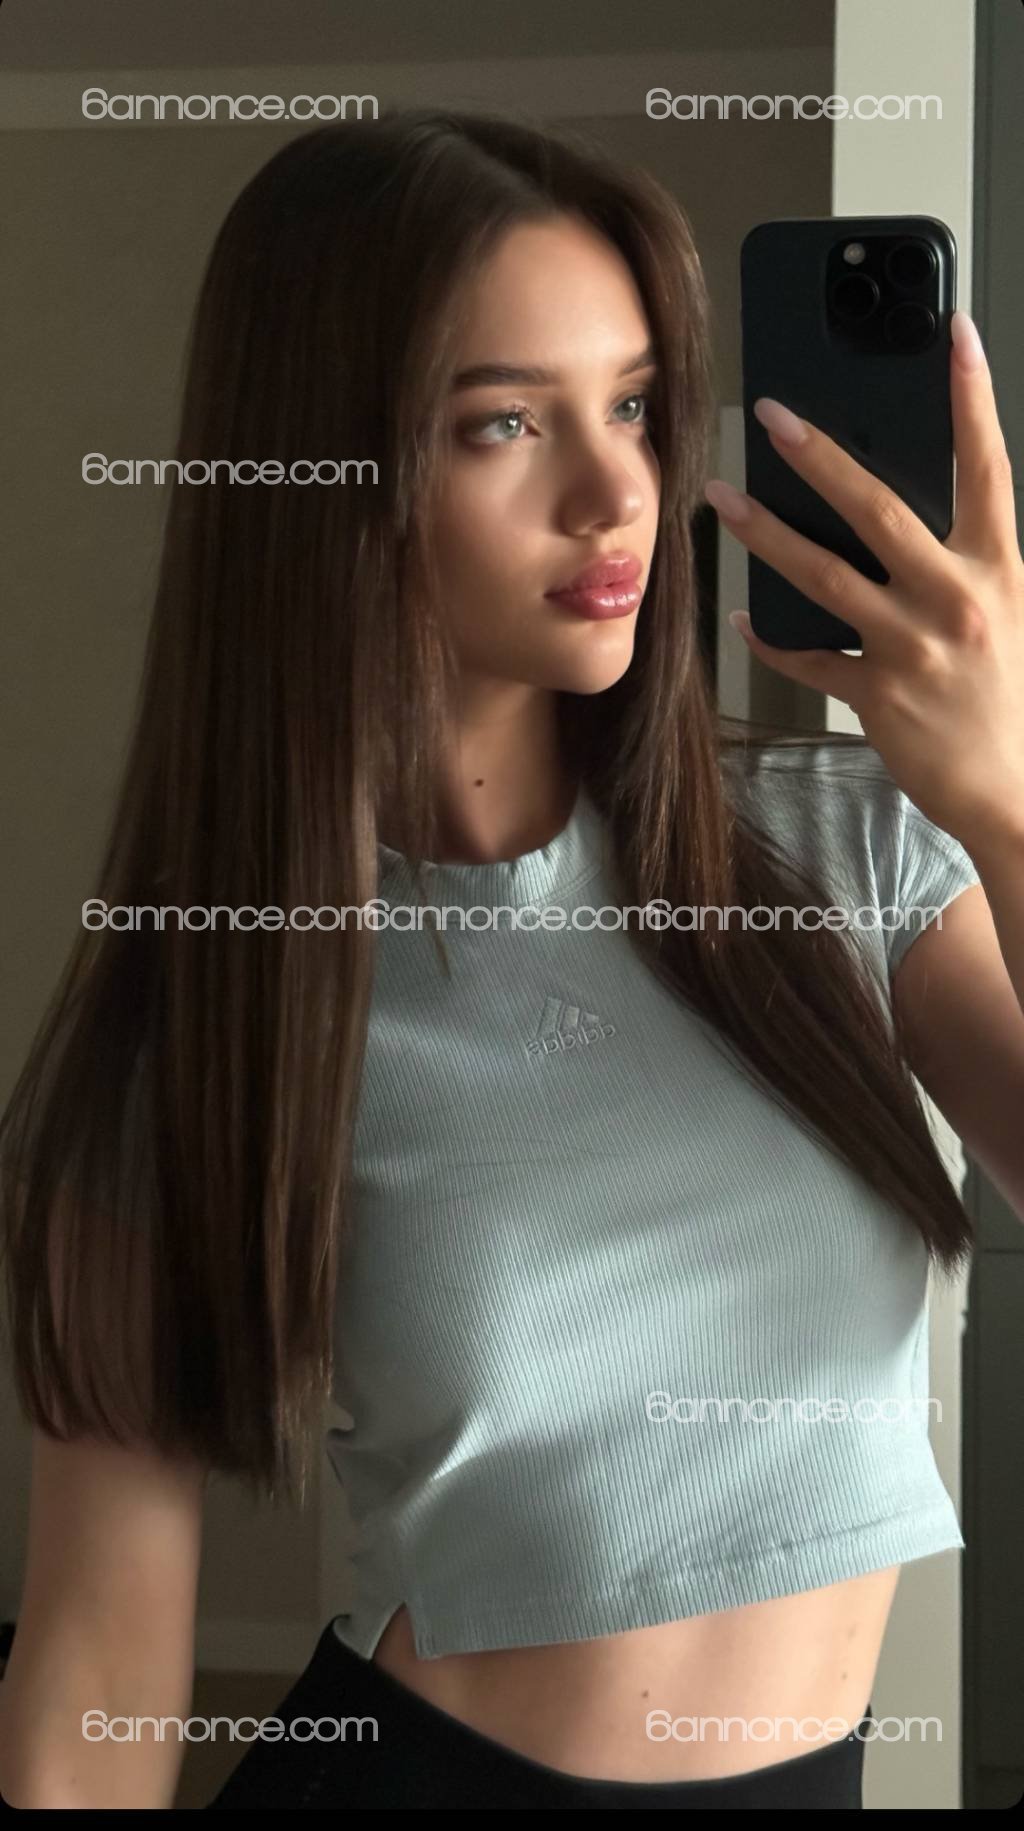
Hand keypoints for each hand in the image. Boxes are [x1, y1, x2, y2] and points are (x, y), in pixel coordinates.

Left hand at [704, 310, 1023, 856]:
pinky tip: (743, 622)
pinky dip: (772, 641)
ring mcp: (915, 648)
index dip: (973, 396)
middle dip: (820, 456)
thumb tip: (892, 520)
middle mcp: (956, 599)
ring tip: (724, 501)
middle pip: (878, 509)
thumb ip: (958, 564)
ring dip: (767, 535)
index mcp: (997, 569)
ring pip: (825, 577)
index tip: (956, 333)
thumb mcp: (1004, 612)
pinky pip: (811, 659)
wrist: (1016, 789)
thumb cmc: (1005, 697)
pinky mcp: (880, 697)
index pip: (987, 465)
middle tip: (773, 416)